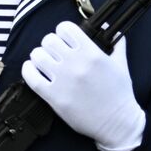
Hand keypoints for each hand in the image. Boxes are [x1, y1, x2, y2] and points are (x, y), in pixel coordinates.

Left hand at [22, 21, 145, 150]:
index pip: (66, 28)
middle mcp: (76, 64)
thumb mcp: (121, 65)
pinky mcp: (54, 97)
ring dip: (38, 56)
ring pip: (37, 55)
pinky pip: (31, 77)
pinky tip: (33, 70)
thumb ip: (117, 45)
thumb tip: (111, 30)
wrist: (116, 123)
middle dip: (50, 44)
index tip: (64, 38)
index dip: (62, 31)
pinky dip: (28, 70)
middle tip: (53, 52)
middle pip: (49, 40)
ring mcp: (63, 80)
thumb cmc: (119, 94)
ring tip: (43, 61)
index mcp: (92, 53)